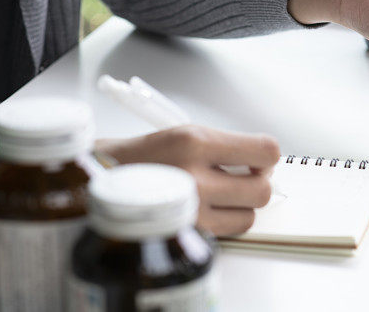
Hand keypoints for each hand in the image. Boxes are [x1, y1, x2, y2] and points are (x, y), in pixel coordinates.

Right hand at [97, 126, 280, 235]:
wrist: (100, 182)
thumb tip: (266, 163)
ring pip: (249, 215)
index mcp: (194, 142)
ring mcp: (189, 210)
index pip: (265, 151)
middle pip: (262, 189)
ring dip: (242, 206)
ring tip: (222, 194)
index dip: (268, 157)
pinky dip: (226, 222)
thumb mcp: (186, 134)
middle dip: (258, 183)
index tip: (259, 158)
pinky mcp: (185, 234)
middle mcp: (193, 177)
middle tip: (244, 177)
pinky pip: (229, 231)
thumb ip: (228, 147)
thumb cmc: (145, 156)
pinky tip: (210, 209)